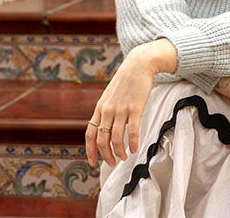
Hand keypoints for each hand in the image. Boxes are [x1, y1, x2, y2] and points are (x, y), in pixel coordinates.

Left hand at [85, 39, 176, 166]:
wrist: (138, 64)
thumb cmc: (126, 80)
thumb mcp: (110, 94)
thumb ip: (106, 110)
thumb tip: (106, 127)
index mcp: (100, 107)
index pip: (90, 134)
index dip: (90, 151)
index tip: (93, 162)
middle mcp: (108, 110)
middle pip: (102, 140)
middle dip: (106, 156)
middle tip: (112, 164)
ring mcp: (121, 109)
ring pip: (116, 138)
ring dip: (119, 152)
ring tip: (124, 157)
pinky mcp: (135, 108)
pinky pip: (132, 131)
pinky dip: (132, 143)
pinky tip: (134, 149)